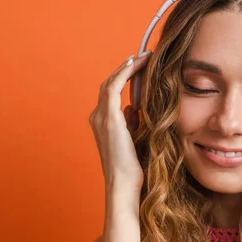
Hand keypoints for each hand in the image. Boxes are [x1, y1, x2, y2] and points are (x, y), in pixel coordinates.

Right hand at [89, 51, 150, 192]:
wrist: (123, 183)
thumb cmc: (131, 167)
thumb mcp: (132, 139)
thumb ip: (130, 122)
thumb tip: (132, 107)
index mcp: (102, 122)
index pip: (110, 92)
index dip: (123, 76)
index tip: (138, 65)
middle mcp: (97, 117)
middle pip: (109, 84)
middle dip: (125, 69)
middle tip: (143, 57)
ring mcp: (101, 117)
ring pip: (110, 83)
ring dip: (127, 68)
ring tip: (143, 58)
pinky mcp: (109, 119)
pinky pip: (114, 87)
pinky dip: (124, 73)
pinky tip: (137, 65)